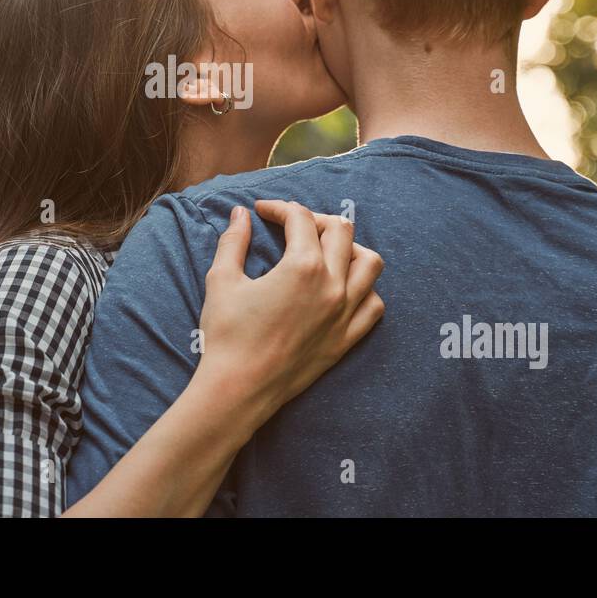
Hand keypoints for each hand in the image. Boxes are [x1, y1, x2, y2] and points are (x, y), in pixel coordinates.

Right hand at [194, 200, 384, 426]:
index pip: (300, 218)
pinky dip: (365, 290)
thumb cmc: (227, 335)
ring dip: (350, 249)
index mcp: (302, 266)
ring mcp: (344, 314)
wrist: (237, 389)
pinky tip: (342, 289)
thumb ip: (233, 241)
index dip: (278, 208)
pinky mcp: (346, 340)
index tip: (261, 212)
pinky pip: (374, 306)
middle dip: (315, 219)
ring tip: (326, 252)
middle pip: (341, 231)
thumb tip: (240, 214)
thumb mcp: (222, 280)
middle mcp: (332, 286)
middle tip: (292, 226)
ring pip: (369, 264)